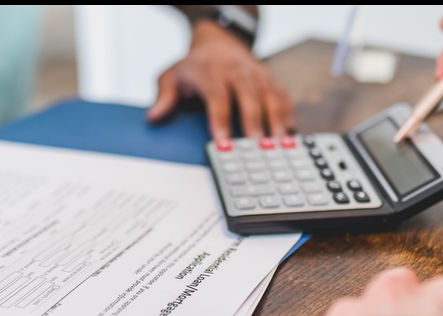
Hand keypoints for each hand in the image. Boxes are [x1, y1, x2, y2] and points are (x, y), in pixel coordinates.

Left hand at [147, 20, 294, 139]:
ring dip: (275, 121)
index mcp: (211, 72)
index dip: (221, 119)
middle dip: (253, 122)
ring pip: (270, 96)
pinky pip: (282, 97)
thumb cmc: (195, 66)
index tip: (223, 142)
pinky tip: (289, 134)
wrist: (220, 42)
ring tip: (278, 144)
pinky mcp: (271, 80)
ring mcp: (257, 75)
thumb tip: (153, 117)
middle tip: (257, 146)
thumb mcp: (172, 76)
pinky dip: (287, 115)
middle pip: (248, 96)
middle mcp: (237, 71)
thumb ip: (164, 96)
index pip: (217, 96)